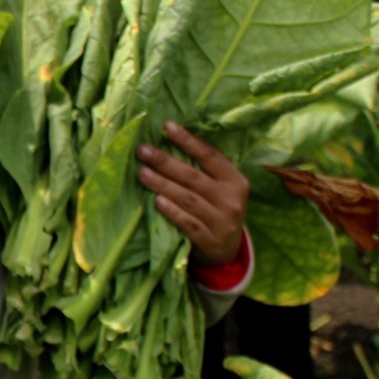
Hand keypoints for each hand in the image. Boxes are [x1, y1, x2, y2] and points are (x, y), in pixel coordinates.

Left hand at [137, 122, 249, 267]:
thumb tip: (168, 142)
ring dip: (163, 184)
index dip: (188, 140)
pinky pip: (188, 223)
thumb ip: (203, 171)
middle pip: (194, 177)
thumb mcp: (220, 190)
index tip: (167, 126)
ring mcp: (222, 222)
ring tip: (142, 173)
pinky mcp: (210, 241)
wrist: (226, 252)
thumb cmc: (215, 211)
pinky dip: (172, 212)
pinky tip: (157, 201)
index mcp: (235, 180)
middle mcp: (232, 200)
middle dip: (165, 162)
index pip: (210, 156)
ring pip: (189, 199)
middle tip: (142, 151)